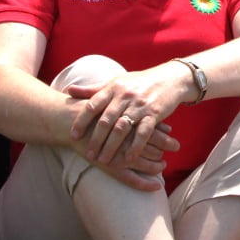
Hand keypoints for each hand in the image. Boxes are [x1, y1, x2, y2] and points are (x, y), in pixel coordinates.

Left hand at [68, 66, 191, 172]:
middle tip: (88, 155)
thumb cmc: (139, 82)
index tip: (73, 136)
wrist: (170, 79)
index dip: (81, 121)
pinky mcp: (155, 113)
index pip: (93, 105)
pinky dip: (135, 147)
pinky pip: (143, 133)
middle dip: (95, 139)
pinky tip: (129, 158)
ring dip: (112, 146)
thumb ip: (93, 90)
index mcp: (113, 88)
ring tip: (103, 160)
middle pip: (106, 120)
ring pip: (122, 128)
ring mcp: (140, 105)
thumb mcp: (116, 82)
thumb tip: (68, 91)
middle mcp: (125, 96)